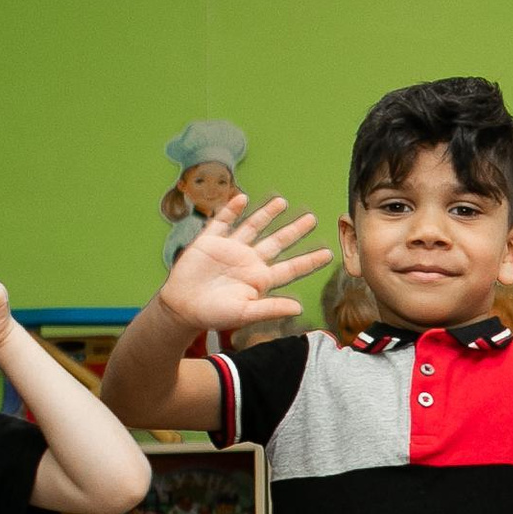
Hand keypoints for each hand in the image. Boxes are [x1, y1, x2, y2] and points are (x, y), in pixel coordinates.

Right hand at [154, 194, 333, 335]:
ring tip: (282, 202)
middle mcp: (249, 261)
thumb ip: (271, 308)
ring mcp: (230, 249)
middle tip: (312, 219)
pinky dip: (231, 210)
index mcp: (260, 279)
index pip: (291, 268)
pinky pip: (222, 222)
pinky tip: (242, 198)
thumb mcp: (246, 313)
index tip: (329, 254)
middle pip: (277, 242)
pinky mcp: (209, 242)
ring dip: (266, 214)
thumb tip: (299, 308)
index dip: (309, 261)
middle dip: (294, 231)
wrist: (183, 308)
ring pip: (253, 227)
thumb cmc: (215, 315)